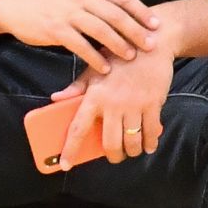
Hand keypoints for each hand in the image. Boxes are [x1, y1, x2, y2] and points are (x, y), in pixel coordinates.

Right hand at [0, 0, 159, 74]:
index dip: (141, 11)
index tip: (156, 25)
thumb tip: (124, 15)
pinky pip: (82, 46)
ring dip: (119, 45)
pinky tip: (105, 68)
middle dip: (136, 31)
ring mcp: (68, 12)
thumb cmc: (51, 2)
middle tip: (150, 45)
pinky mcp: (57, 29)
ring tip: (131, 56)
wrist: (17, 5)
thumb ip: (97, 0)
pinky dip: (96, 58)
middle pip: (116, 15)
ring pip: (102, 30)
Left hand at [53, 46, 174, 162]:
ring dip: (132, 151)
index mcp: (94, 97)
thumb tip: (55, 99)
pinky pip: (151, 133)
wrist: (151, 43)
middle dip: (113, 155)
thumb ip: (76, 88)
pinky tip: (148, 145)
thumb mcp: (93, 69)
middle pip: (110, 143)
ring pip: (132, 142)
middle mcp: (113, 104)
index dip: (70, 149)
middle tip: (115, 156)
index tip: (64, 165)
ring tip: (132, 151)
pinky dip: (150, 144)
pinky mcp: (153, 105)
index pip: (78, 128)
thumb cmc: (118, 56)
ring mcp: (134, 105)